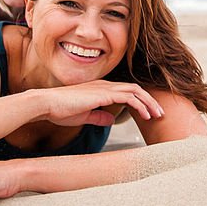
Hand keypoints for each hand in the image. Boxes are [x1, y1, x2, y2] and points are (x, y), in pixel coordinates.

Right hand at [36, 80, 163, 126]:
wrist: (46, 104)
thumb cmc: (60, 110)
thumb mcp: (84, 116)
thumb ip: (98, 116)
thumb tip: (110, 119)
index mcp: (101, 89)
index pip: (127, 92)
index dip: (141, 101)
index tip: (150, 113)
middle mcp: (105, 86)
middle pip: (135, 89)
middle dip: (150, 101)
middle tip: (160, 113)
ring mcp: (105, 88)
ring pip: (135, 91)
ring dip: (149, 103)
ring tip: (157, 115)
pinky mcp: (103, 94)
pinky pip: (128, 97)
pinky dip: (140, 105)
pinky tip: (146, 115)